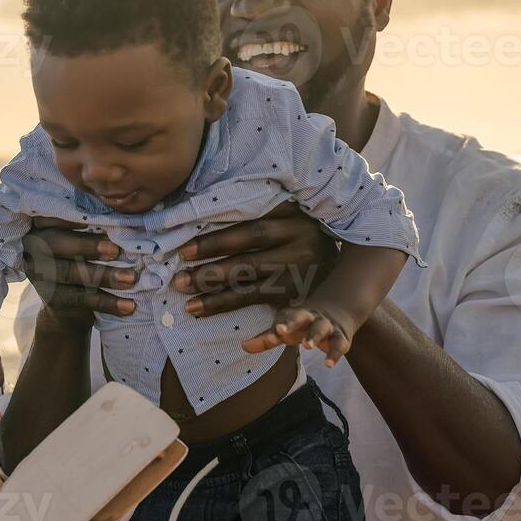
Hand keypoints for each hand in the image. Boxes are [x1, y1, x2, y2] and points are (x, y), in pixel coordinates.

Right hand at [20, 218, 137, 326]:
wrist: (67, 306)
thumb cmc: (79, 257)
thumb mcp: (78, 239)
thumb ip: (90, 226)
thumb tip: (122, 217)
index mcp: (39, 227)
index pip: (48, 217)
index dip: (67, 217)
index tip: (90, 220)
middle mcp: (33, 249)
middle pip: (56, 244)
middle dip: (87, 246)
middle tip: (115, 250)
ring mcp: (40, 275)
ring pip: (72, 273)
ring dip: (104, 275)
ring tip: (130, 277)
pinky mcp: (53, 300)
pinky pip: (81, 299)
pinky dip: (107, 302)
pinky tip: (128, 305)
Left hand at [170, 202, 338, 316]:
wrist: (342, 278)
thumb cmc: (298, 241)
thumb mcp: (288, 220)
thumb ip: (258, 212)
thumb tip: (200, 214)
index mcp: (294, 212)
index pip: (251, 217)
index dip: (218, 228)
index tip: (186, 234)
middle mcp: (300, 238)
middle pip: (250, 243)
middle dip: (211, 252)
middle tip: (179, 260)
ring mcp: (298, 268)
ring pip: (248, 274)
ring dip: (211, 283)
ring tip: (182, 287)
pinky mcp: (293, 294)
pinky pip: (252, 298)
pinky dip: (222, 303)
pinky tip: (199, 308)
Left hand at [242, 304, 353, 366]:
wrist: (337, 312)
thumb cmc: (302, 325)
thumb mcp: (285, 330)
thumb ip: (266, 339)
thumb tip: (242, 346)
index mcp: (295, 315)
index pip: (285, 318)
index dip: (278, 326)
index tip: (270, 336)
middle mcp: (310, 318)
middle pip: (301, 317)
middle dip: (292, 323)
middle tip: (281, 332)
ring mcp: (326, 326)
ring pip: (321, 328)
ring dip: (314, 336)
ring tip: (308, 346)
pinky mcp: (340, 338)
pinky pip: (338, 344)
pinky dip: (335, 353)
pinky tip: (329, 364)